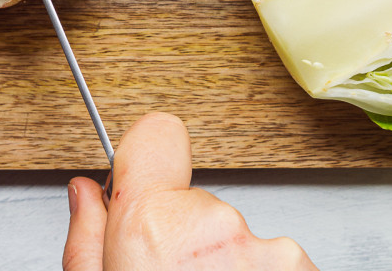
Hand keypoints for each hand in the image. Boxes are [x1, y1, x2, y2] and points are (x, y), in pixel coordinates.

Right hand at [64, 113, 319, 270]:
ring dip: (229, 267)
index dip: (146, 160)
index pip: (156, 134)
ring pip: (240, 238)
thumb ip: (89, 243)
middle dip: (187, 241)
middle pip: (196, 202)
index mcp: (154, 226)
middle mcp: (216, 227)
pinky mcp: (305, 268)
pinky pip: (279, 263)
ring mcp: (269, 251)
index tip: (143, 184)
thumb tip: (86, 195)